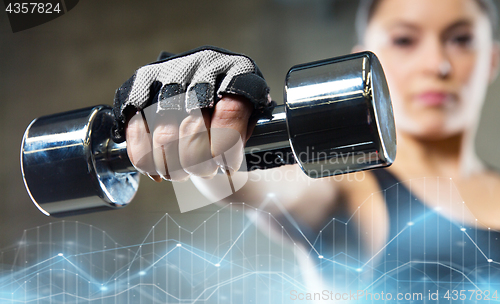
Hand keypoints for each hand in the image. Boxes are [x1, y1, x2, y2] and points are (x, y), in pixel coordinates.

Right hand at [111, 47, 273, 181]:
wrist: (210, 85)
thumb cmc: (234, 111)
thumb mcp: (252, 121)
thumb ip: (246, 137)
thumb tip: (225, 164)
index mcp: (238, 72)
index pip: (230, 114)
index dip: (227, 151)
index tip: (227, 166)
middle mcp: (201, 67)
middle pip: (192, 131)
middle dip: (198, 165)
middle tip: (204, 171)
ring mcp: (168, 74)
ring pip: (162, 138)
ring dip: (172, 168)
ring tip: (182, 170)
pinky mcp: (140, 85)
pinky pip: (135, 132)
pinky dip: (144, 158)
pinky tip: (158, 166)